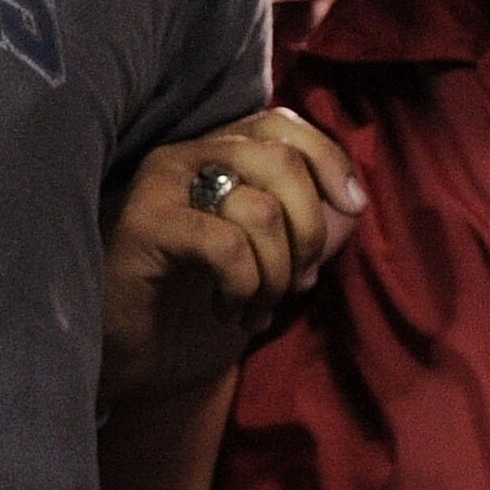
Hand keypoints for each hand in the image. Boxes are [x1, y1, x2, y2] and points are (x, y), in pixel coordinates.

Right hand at [103, 109, 367, 409]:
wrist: (135, 365)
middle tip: (299, 282)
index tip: (353, 208)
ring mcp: (161, 184)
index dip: (329, 158)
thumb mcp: (273, 266)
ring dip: (277, 273)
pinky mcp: (144, 224)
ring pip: (260, 207)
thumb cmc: (197, 311)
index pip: (282, 124)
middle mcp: (186, 155)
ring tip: (258, 308)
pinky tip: (227, 311)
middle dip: (309, 229)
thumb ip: (311, 230)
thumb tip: (350, 206)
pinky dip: (245, 286)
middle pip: (281, 158)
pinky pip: (227, 245)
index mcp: (215, 154)